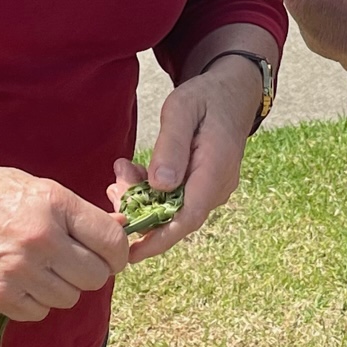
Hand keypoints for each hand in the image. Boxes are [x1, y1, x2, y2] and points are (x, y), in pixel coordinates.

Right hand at [0, 166, 128, 322]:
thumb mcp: (26, 184)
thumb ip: (71, 209)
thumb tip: (116, 228)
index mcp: (52, 203)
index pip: (111, 240)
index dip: (118, 252)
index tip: (111, 255)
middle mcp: (40, 239)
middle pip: (95, 276)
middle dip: (91, 272)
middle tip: (74, 263)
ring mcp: (18, 272)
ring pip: (68, 298)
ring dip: (61, 288)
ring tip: (38, 269)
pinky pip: (38, 313)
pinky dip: (35, 303)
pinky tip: (19, 282)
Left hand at [108, 57, 261, 262]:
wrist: (232, 93)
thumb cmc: (205, 98)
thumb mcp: (182, 110)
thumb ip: (171, 146)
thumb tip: (160, 186)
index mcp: (215, 170)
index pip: (188, 218)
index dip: (159, 239)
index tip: (130, 253)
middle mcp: (217, 186)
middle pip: (175, 217)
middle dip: (139, 209)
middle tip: (114, 184)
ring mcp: (212, 188)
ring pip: (172, 208)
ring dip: (142, 196)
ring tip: (122, 170)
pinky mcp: (204, 186)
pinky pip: (175, 198)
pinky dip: (151, 190)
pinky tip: (134, 172)